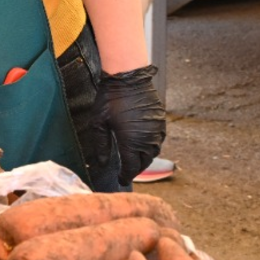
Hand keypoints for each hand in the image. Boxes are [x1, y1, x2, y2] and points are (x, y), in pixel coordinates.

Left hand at [95, 66, 166, 186]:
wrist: (128, 79)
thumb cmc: (110, 99)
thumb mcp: (99, 123)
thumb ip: (102, 145)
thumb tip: (103, 163)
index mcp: (131, 142)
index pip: (131, 167)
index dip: (126, 175)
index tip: (121, 180)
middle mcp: (147, 139)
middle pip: (144, 162)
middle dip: (135, 169)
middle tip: (127, 172)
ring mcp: (156, 130)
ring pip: (153, 153)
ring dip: (144, 159)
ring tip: (134, 161)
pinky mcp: (161, 121)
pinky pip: (158, 141)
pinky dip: (150, 147)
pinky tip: (142, 146)